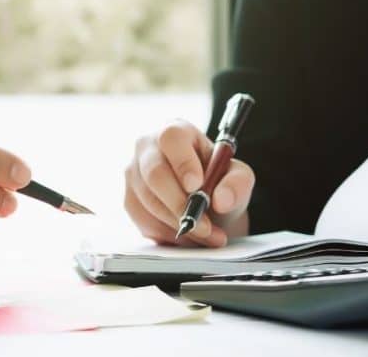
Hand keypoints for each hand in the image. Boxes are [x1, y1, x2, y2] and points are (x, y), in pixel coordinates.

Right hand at [124, 120, 254, 246]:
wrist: (205, 203)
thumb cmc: (218, 182)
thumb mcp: (238, 178)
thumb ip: (237, 183)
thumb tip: (221, 199)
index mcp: (176, 131)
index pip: (171, 138)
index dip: (183, 162)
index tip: (197, 186)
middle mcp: (147, 148)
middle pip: (154, 173)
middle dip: (181, 204)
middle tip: (206, 226)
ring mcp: (134, 174)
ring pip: (149, 202)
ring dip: (180, 224)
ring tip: (207, 235)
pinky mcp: (129, 200)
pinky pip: (144, 221)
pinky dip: (169, 234)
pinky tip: (189, 236)